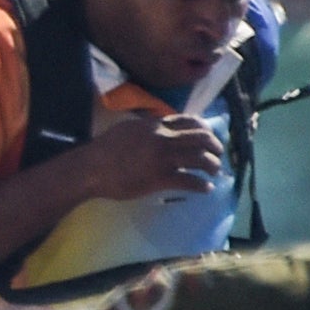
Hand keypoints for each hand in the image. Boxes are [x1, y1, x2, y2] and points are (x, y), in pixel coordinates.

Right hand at [69, 105, 224, 203]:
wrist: (91, 168)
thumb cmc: (105, 149)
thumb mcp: (128, 128)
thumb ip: (147, 126)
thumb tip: (159, 124)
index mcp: (155, 126)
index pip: (189, 121)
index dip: (205, 129)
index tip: (209, 137)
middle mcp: (163, 139)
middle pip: (201, 138)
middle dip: (215, 146)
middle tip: (217, 155)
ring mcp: (163, 159)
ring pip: (200, 158)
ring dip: (212, 165)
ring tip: (214, 172)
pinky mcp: (160, 178)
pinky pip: (189, 181)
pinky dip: (201, 185)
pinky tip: (205, 188)